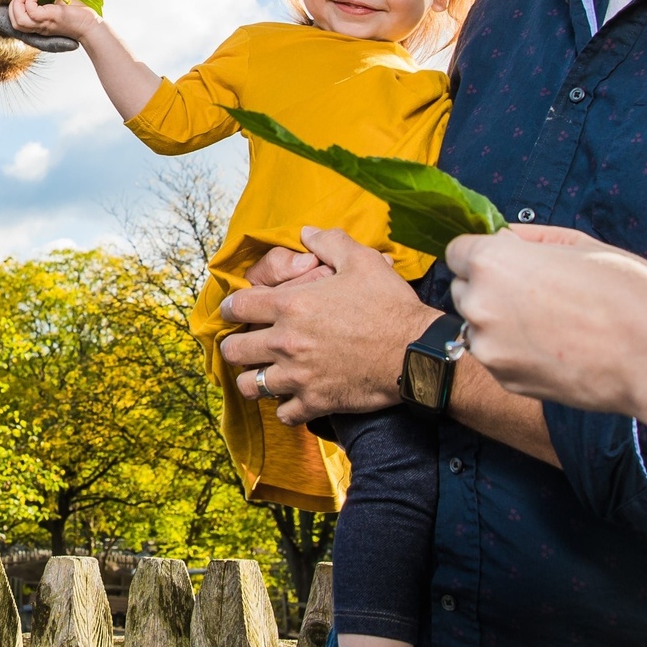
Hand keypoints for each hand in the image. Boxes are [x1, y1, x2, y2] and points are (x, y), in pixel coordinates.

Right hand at [9, 0, 100, 39]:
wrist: (91, 25)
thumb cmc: (78, 15)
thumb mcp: (58, 6)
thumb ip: (49, 2)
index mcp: (40, 26)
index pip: (18, 25)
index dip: (14, 12)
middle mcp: (39, 27)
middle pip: (15, 24)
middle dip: (12, 8)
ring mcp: (43, 24)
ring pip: (19, 22)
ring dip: (17, 6)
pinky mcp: (49, 19)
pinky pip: (31, 13)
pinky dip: (29, 3)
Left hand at [218, 227, 433, 423]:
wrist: (416, 352)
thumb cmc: (389, 305)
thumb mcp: (361, 261)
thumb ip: (329, 242)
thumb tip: (306, 232)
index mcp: (291, 305)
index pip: (236, 306)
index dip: (229, 307)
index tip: (233, 311)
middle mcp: (287, 342)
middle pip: (233, 350)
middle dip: (234, 346)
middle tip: (245, 344)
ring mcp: (299, 376)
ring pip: (250, 386)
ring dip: (253, 379)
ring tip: (262, 374)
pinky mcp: (316, 402)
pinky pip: (284, 414)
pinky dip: (285, 407)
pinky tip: (293, 398)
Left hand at [444, 224, 646, 417]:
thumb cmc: (626, 291)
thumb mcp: (579, 244)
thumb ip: (530, 239)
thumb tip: (506, 239)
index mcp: (492, 262)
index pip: (458, 251)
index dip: (483, 253)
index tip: (508, 261)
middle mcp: (479, 305)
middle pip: (463, 290)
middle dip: (488, 288)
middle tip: (537, 293)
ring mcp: (490, 348)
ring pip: (478, 327)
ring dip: (501, 323)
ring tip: (553, 324)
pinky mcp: (506, 381)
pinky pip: (499, 357)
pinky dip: (516, 352)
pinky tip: (557, 348)